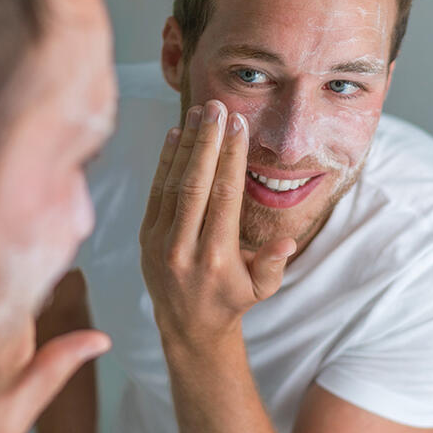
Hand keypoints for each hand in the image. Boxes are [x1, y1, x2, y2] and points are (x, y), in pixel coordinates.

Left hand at [139, 100, 294, 349]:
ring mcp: (159, 241)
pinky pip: (156, 191)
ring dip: (186, 145)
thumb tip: (286, 241)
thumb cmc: (233, 299)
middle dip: (207, 141)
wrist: (187, 325)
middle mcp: (183, 247)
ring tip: (198, 112)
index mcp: (215, 257)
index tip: (238, 125)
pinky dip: (165, 161)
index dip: (231, 157)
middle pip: (196, 183)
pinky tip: (175, 135)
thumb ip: (273, 264)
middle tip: (217, 107)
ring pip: (173, 183)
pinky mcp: (145, 236)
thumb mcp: (262, 289)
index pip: (224, 196)